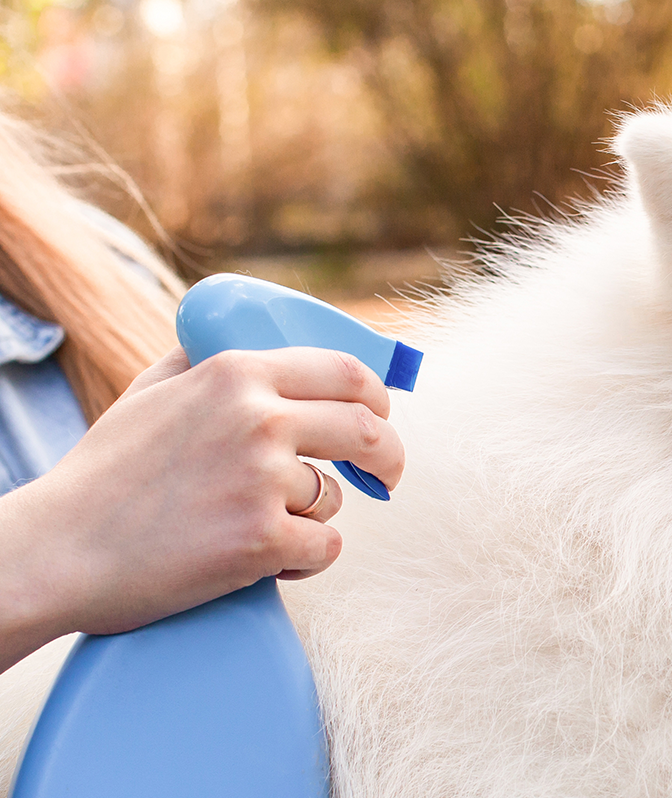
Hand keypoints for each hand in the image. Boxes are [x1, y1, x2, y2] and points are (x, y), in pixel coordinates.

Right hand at [0, 347, 403, 671]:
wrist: (57, 550)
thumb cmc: (102, 475)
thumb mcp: (149, 391)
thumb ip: (204, 359)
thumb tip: (245, 337)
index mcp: (236, 374)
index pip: (347, 373)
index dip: (377, 400)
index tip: (381, 419)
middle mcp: (258, 419)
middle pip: (367, 430)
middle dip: (387, 458)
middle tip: (385, 478)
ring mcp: (263, 481)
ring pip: (335, 497)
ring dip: (312, 517)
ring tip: (259, 527)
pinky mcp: (263, 541)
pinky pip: (324, 547)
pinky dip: (305, 560)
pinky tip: (268, 562)